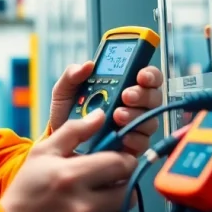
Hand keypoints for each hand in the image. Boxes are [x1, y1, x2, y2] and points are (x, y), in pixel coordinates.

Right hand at [2, 110, 137, 211]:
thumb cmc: (24, 195)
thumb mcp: (41, 155)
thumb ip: (73, 131)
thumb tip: (100, 116)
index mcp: (71, 177)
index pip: (121, 163)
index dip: (122, 160)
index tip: (115, 163)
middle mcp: (83, 207)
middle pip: (128, 189)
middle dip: (119, 183)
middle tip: (103, 184)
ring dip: (114, 206)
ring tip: (93, 204)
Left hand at [47, 62, 163, 156]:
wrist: (58, 145)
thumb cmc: (67, 114)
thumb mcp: (64, 92)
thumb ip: (72, 75)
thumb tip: (88, 64)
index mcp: (122, 86)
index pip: (146, 76)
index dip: (149, 74)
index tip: (140, 75)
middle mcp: (134, 105)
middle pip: (153, 96)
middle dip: (142, 94)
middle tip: (125, 95)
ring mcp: (134, 126)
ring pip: (150, 119)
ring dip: (135, 115)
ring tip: (117, 115)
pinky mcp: (132, 147)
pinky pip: (143, 142)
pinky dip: (134, 137)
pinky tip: (122, 135)